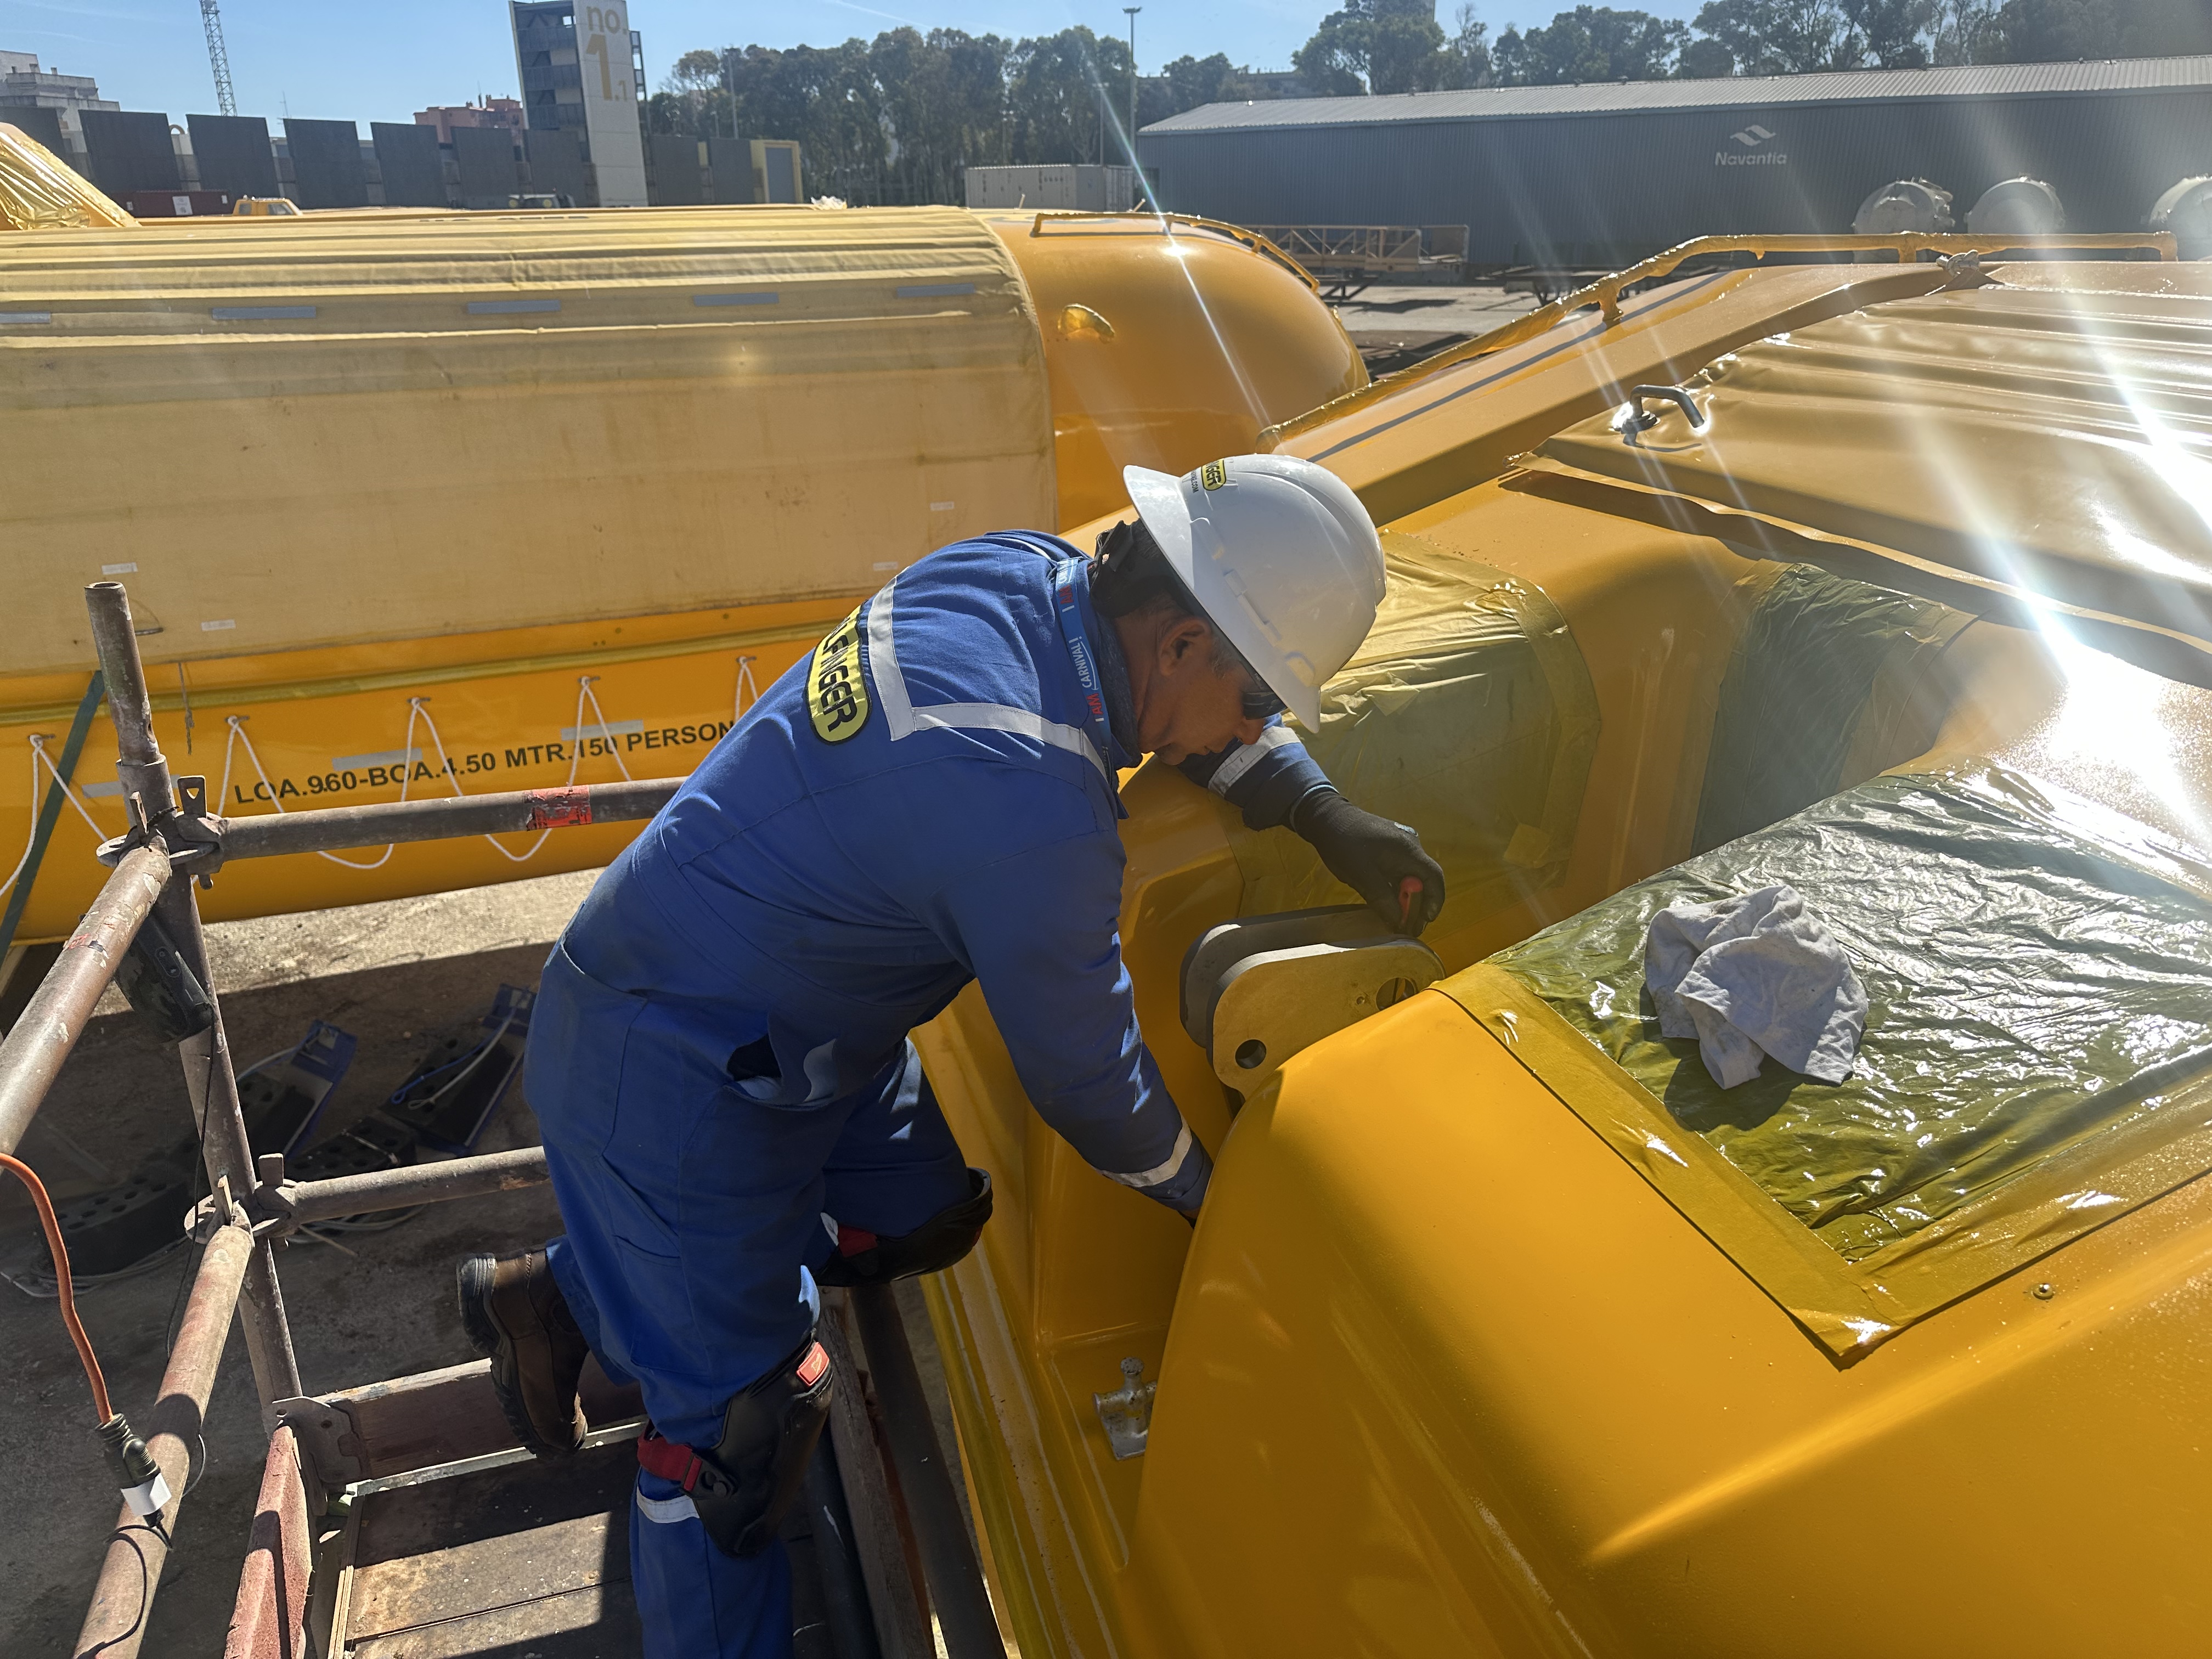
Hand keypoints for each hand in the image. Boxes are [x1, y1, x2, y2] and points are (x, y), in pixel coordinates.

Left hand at [1290, 791, 1446, 934]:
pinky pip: (1400, 872)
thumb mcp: (1362, 875)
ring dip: (1406, 899)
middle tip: (1409, 927)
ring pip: (1411, 877)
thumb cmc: (1344, 844)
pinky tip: (1388, 903)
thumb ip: (1382, 899)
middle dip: (1419, 905)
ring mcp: (1400, 846)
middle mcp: (1410, 846)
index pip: (1434, 877)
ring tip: (1398, 920)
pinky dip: (1396, 889)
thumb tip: (1399, 923)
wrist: (1326, 817)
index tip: (1425, 921)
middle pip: (1424, 879)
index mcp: (1408, 850)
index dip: (1434, 901)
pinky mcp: (1389, 848)